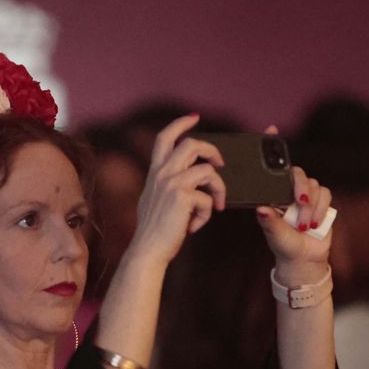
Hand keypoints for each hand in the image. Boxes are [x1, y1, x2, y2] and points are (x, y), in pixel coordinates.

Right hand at [123, 114, 226, 269]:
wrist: (147, 251)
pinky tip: (196, 226)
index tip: (194, 117)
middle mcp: (161, 174)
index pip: (165, 137)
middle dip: (213, 151)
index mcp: (155, 173)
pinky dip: (207, 213)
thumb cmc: (155, 231)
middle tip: (221, 165)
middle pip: (192, 144)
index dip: (180, 123)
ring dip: (218, 188)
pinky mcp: (183, 197)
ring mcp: (171, 184)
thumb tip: (189, 184)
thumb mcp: (155, 201)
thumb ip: (166, 187)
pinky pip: (207, 198)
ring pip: (207, 170)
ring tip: (217, 205)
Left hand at [258, 164, 332, 284]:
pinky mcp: (322, 203)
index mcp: (278, 197)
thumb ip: (270, 221)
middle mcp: (293, 194)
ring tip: (305, 227)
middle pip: (302, 177)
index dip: (292, 181)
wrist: (304, 258)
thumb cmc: (285, 245)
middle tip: (303, 210)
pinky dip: (322, 209)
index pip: (284, 176)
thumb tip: (260, 209)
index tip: (296, 197)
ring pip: (316, 186)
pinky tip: (315, 224)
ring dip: (313, 207)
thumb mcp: (275, 235)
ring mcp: (309, 197)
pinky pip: (326, 195)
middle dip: (305, 194)